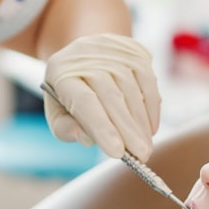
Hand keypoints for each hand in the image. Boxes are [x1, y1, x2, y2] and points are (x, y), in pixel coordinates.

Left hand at [43, 34, 160, 160]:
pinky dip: (151, 108)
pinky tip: (151, 129)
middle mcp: (86, 57)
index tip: (117, 152)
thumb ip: (66, 129)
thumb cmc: (69, 92)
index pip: (84, 101)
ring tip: (145, 147)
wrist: (84, 54)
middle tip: (140, 156)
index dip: (102, 127)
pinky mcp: (134, 53)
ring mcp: (112, 52)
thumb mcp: (57, 111)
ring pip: (132, 90)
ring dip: (141, 123)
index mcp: (61, 73)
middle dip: (128, 130)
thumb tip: (88, 139)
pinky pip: (148, 82)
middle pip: (112, 97)